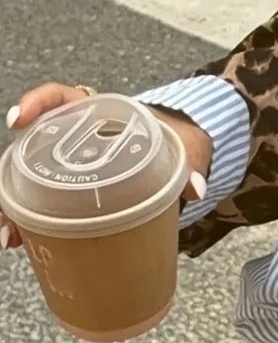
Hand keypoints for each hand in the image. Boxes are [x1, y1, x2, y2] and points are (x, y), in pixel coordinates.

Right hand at [1, 82, 212, 250]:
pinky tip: (25, 244)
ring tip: (12, 238)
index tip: (19, 120)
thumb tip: (194, 188)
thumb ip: (189, 162)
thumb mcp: (183, 147)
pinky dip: (34, 224)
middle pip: (33, 148)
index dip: (38, 104)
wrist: (180, 156)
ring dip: (16, 209)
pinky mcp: (75, 191)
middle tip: (8, 206)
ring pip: (31, 180)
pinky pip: (46, 203)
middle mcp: (76, 136)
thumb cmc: (174, 141)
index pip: (63, 98)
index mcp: (101, 113)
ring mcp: (71, 165)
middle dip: (12, 177)